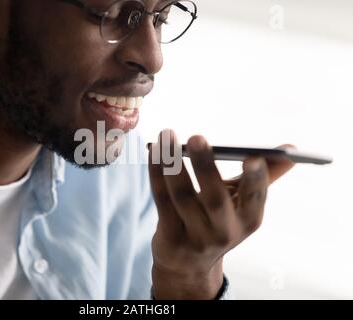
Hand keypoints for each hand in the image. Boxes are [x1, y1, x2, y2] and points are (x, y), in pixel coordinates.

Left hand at [148, 130, 294, 299]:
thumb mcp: (243, 203)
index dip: (256, 179)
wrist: (189, 263)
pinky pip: (161, 200)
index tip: (253, 156)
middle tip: (197, 137)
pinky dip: (156, 174)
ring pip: (182, 197)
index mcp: (249, 220)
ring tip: (167, 136)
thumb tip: (292, 149)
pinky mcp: (170, 237)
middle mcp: (224, 231)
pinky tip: (154, 153)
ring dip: (172, 164)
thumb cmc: (219, 221)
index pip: (255, 198)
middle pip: (214, 199)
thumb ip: (264, 176)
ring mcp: (195, 237)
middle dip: (206, 166)